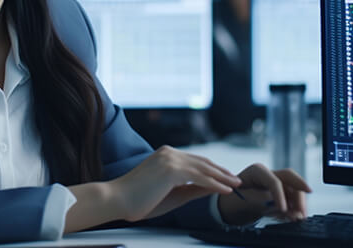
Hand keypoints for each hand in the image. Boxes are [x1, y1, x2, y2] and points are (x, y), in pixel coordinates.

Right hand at [108, 145, 241, 221]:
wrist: (116, 199)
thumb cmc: (137, 200)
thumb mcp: (170, 195)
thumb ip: (191, 190)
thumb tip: (211, 189)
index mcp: (166, 156)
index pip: (195, 161)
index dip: (212, 170)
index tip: (225, 178)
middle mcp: (169, 153)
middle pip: (203, 162)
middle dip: (222, 171)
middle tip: (237, 179)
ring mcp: (170, 160)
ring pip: (204, 169)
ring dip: (223, 177)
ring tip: (236, 184)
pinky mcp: (172, 170)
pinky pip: (200, 178)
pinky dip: (215, 184)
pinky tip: (225, 189)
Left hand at [217, 164, 311, 224]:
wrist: (228, 208)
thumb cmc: (231, 201)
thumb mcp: (242, 201)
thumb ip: (261, 202)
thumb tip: (284, 208)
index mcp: (257, 171)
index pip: (274, 181)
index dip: (280, 196)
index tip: (283, 210)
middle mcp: (268, 175)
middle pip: (290, 179)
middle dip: (299, 193)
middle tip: (302, 212)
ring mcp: (274, 184)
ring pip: (293, 190)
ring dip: (298, 204)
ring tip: (299, 218)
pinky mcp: (278, 195)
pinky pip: (291, 200)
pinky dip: (293, 209)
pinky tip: (291, 218)